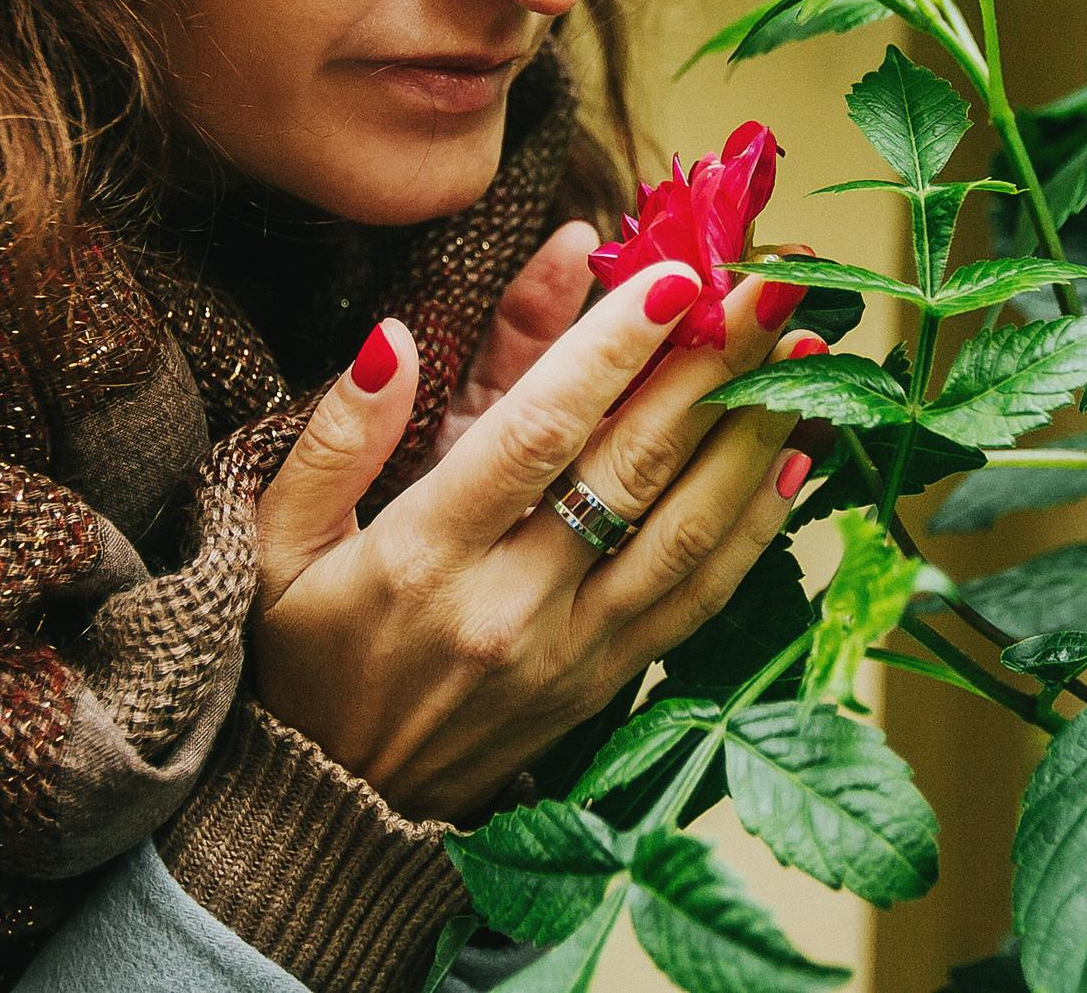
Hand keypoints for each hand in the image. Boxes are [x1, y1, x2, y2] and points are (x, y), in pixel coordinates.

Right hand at [242, 257, 820, 824]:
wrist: (331, 811)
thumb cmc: (301, 654)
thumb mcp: (279, 542)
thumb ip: (339, 435)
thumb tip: (394, 335)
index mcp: (422, 556)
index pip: (535, 432)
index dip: (612, 350)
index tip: (675, 275)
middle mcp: (508, 607)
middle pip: (631, 469)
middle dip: (711, 368)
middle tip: (770, 286)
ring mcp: (568, 654)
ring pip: (683, 534)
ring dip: (753, 439)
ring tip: (808, 356)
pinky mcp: (604, 689)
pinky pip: (696, 602)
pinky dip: (754, 530)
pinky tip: (796, 461)